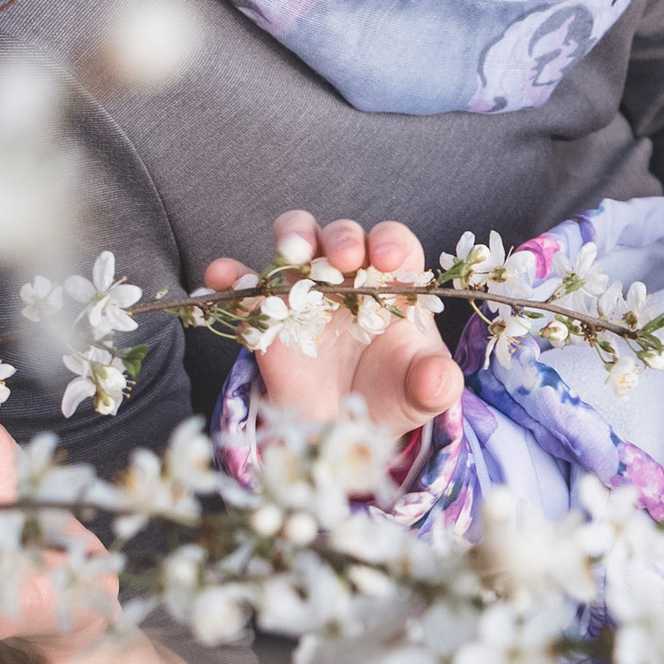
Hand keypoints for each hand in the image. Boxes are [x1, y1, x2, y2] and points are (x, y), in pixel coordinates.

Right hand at [201, 211, 458, 443]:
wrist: (347, 428)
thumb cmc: (392, 395)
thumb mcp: (420, 395)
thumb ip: (434, 384)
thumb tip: (441, 380)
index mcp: (393, 286)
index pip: (395, 245)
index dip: (391, 244)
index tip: (387, 259)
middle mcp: (349, 278)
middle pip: (343, 235)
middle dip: (342, 238)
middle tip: (342, 259)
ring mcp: (306, 290)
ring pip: (296, 241)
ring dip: (294, 236)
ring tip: (293, 252)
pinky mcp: (268, 314)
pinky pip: (245, 286)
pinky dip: (231, 276)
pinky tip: (221, 277)